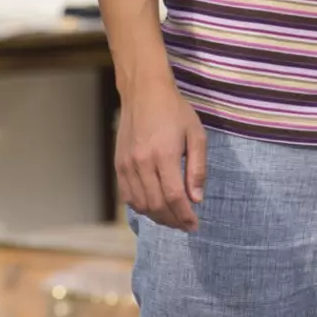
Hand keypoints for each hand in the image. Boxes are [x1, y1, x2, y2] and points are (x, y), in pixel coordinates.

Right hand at [115, 75, 205, 231]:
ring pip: (141, 204)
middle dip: (173, 221)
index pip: (174, 197)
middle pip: (157, 205)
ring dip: (158, 217)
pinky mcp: (119, 164)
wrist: (143, 92)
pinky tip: (154, 207)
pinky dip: (141, 207)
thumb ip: (197, 168)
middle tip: (186, 225)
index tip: (195, 225)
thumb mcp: (196, 134)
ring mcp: (127, 165)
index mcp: (163, 154)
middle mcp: (142, 162)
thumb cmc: (174, 110)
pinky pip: (128, 196)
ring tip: (172, 218)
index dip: (185, 216)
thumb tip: (197, 198)